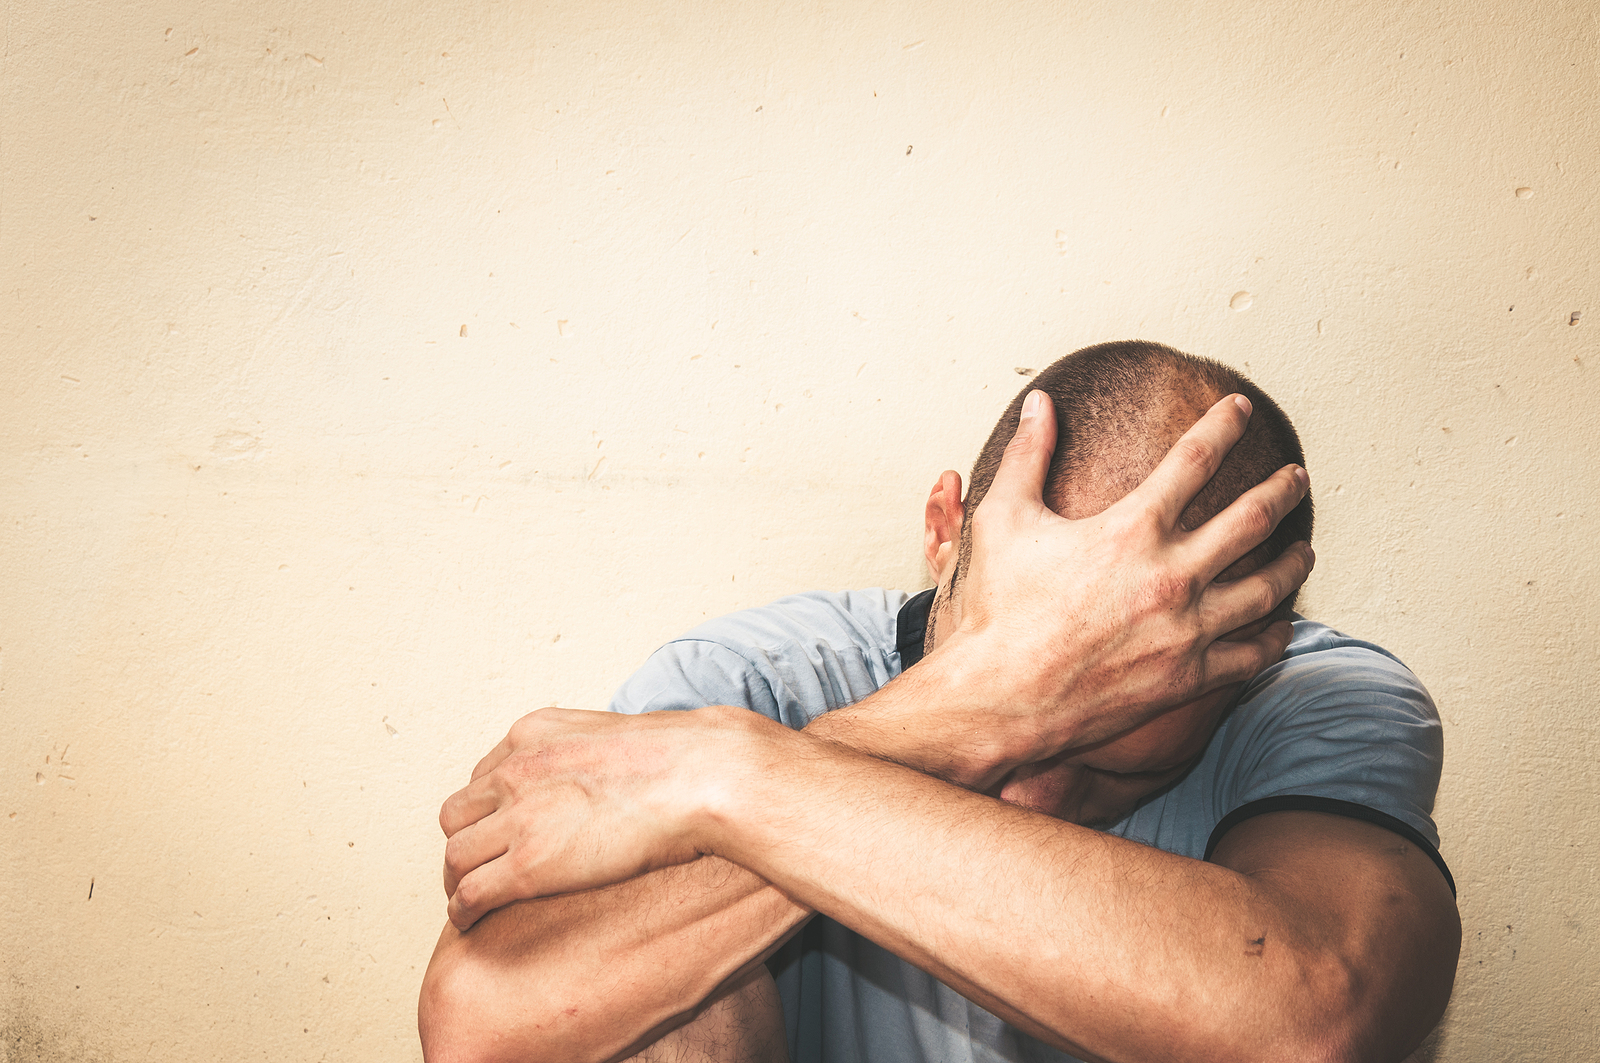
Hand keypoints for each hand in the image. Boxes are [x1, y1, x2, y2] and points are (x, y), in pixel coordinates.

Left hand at [437, 706, 737, 929]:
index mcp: (535, 733)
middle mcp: (516, 769)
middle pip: (458, 815)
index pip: (483, 775)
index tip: (498, 831)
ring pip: (455, 855)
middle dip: (466, 842)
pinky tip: (473, 921)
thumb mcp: (618, 733)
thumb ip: (593, 751)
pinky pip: (471, 893)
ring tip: (470, 900)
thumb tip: (608, 771)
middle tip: (481, 866)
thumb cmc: (685, 759)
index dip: (488, 810)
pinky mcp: (529, 864)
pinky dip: (464, 910)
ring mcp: (519, 816)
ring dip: (458, 881)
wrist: (703, 776)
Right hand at [933, 390, 1312, 763]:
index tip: (1241, 409)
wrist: (1001, 698)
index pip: (1196, 458)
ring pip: (1268, 588)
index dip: (1224, 424)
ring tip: (1303, 550)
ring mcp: (1186, 629)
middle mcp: (1172, 575)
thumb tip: (1038, 403)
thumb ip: (1027, 455)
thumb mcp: (1002, 518)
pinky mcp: (1188, 677)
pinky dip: (1276, 637)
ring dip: (1293, 562)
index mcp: (1132, 529)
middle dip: (1282, 490)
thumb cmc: (997, 609)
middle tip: (1297, 477)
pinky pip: (1253, 654)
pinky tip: (1283, 624)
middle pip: (1252, 518)